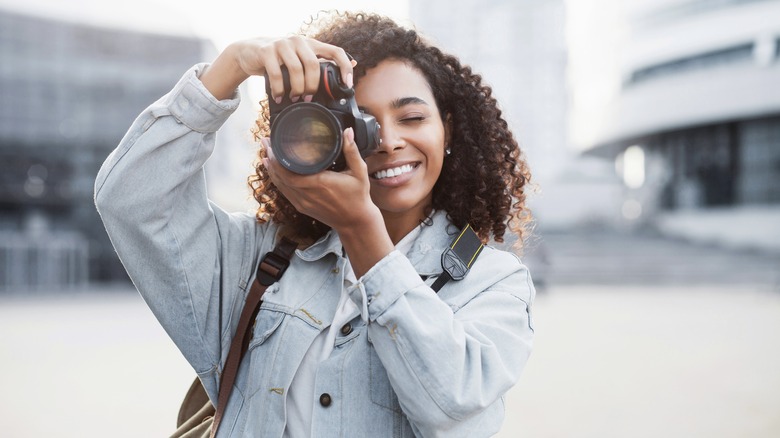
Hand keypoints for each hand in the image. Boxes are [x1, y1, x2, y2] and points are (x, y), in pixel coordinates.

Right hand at [200, 36, 353, 100]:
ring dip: (296, 88)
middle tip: (308, 98)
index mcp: (311, 44)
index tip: (347, 85)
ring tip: (293, 98)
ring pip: (296, 70)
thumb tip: (353, 63)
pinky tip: (279, 97)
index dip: (344, 68)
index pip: (335, 51)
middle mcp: (298, 41)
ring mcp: (282, 44)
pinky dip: (279, 90)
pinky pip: (277, 74)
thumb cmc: (280, 59)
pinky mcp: (267, 51)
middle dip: (312, 86)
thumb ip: (322, 61)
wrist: (250, 52)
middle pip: (314, 65)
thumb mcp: (301, 58)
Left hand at [263, 127, 374, 229]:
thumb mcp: (359, 172)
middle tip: (265, 142)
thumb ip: (352, 151)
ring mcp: (303, 202)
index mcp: (319, 183)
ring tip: (265, 153)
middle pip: (280, 176)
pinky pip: (285, 193)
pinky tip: (273, 172)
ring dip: (271, 169)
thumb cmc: (358, 197)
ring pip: (280, 185)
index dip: (277, 159)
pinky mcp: (302, 207)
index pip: (289, 172)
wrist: (355, 222)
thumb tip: (348, 132)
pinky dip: (277, 181)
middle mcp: (308, 194)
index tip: (272, 143)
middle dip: (270, 159)